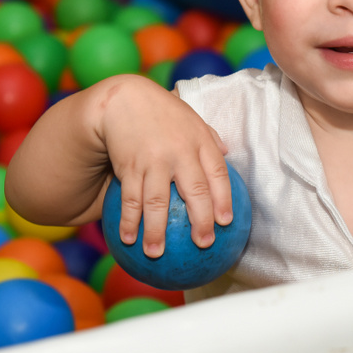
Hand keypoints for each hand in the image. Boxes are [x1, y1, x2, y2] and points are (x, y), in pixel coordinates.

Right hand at [95, 76, 230, 256]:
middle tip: (203, 244)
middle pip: (194, 191)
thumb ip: (210, 137)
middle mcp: (179, 151)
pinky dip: (128, 219)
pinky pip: (130, 197)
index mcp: (199, 141)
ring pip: (157, 201)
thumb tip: (229, 155)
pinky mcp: (129, 165)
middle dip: (200, 220)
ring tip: (155, 253)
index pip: (217, 173)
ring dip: (155, 230)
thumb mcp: (191, 119)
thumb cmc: (163, 112)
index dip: (223, 198)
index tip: (226, 222)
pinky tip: (127, 238)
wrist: (124, 99)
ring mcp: (153, 160)